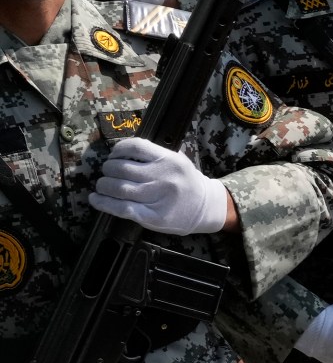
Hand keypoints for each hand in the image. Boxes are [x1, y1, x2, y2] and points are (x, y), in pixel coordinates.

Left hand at [87, 138, 229, 235]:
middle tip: (107, 173)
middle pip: (121, 168)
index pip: (134, 147)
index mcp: (169, 160)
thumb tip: (119, 153)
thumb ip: (153, 156)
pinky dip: (104, 203)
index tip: (113, 156)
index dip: (117, 150)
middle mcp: (163, 177)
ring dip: (103, 185)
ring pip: (118, 188)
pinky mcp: (153, 216)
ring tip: (102, 186)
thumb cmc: (187, 183)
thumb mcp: (177, 161)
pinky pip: (122, 208)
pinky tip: (96, 199)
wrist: (206, 208)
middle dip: (107, 169)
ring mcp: (158, 198)